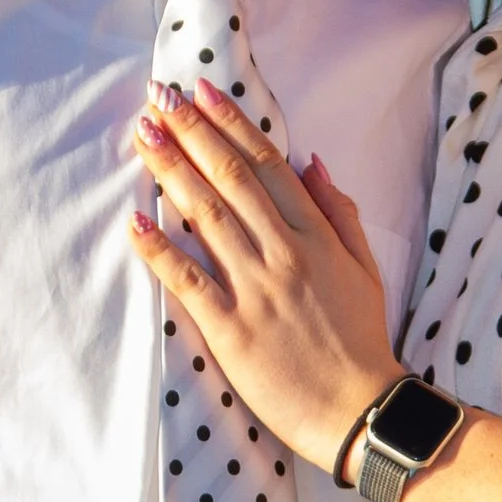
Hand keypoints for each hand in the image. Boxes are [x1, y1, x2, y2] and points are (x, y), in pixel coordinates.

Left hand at [128, 83, 400, 472]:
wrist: (359, 409)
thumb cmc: (361, 341)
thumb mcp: (365, 268)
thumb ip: (340, 213)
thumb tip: (312, 163)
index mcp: (316, 236)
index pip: (267, 165)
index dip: (231, 124)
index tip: (202, 92)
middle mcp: (284, 253)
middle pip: (230, 178)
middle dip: (191, 132)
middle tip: (159, 98)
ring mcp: (256, 289)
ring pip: (206, 216)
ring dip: (171, 171)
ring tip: (143, 136)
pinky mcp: (231, 328)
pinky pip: (188, 280)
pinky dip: (160, 249)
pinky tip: (136, 221)